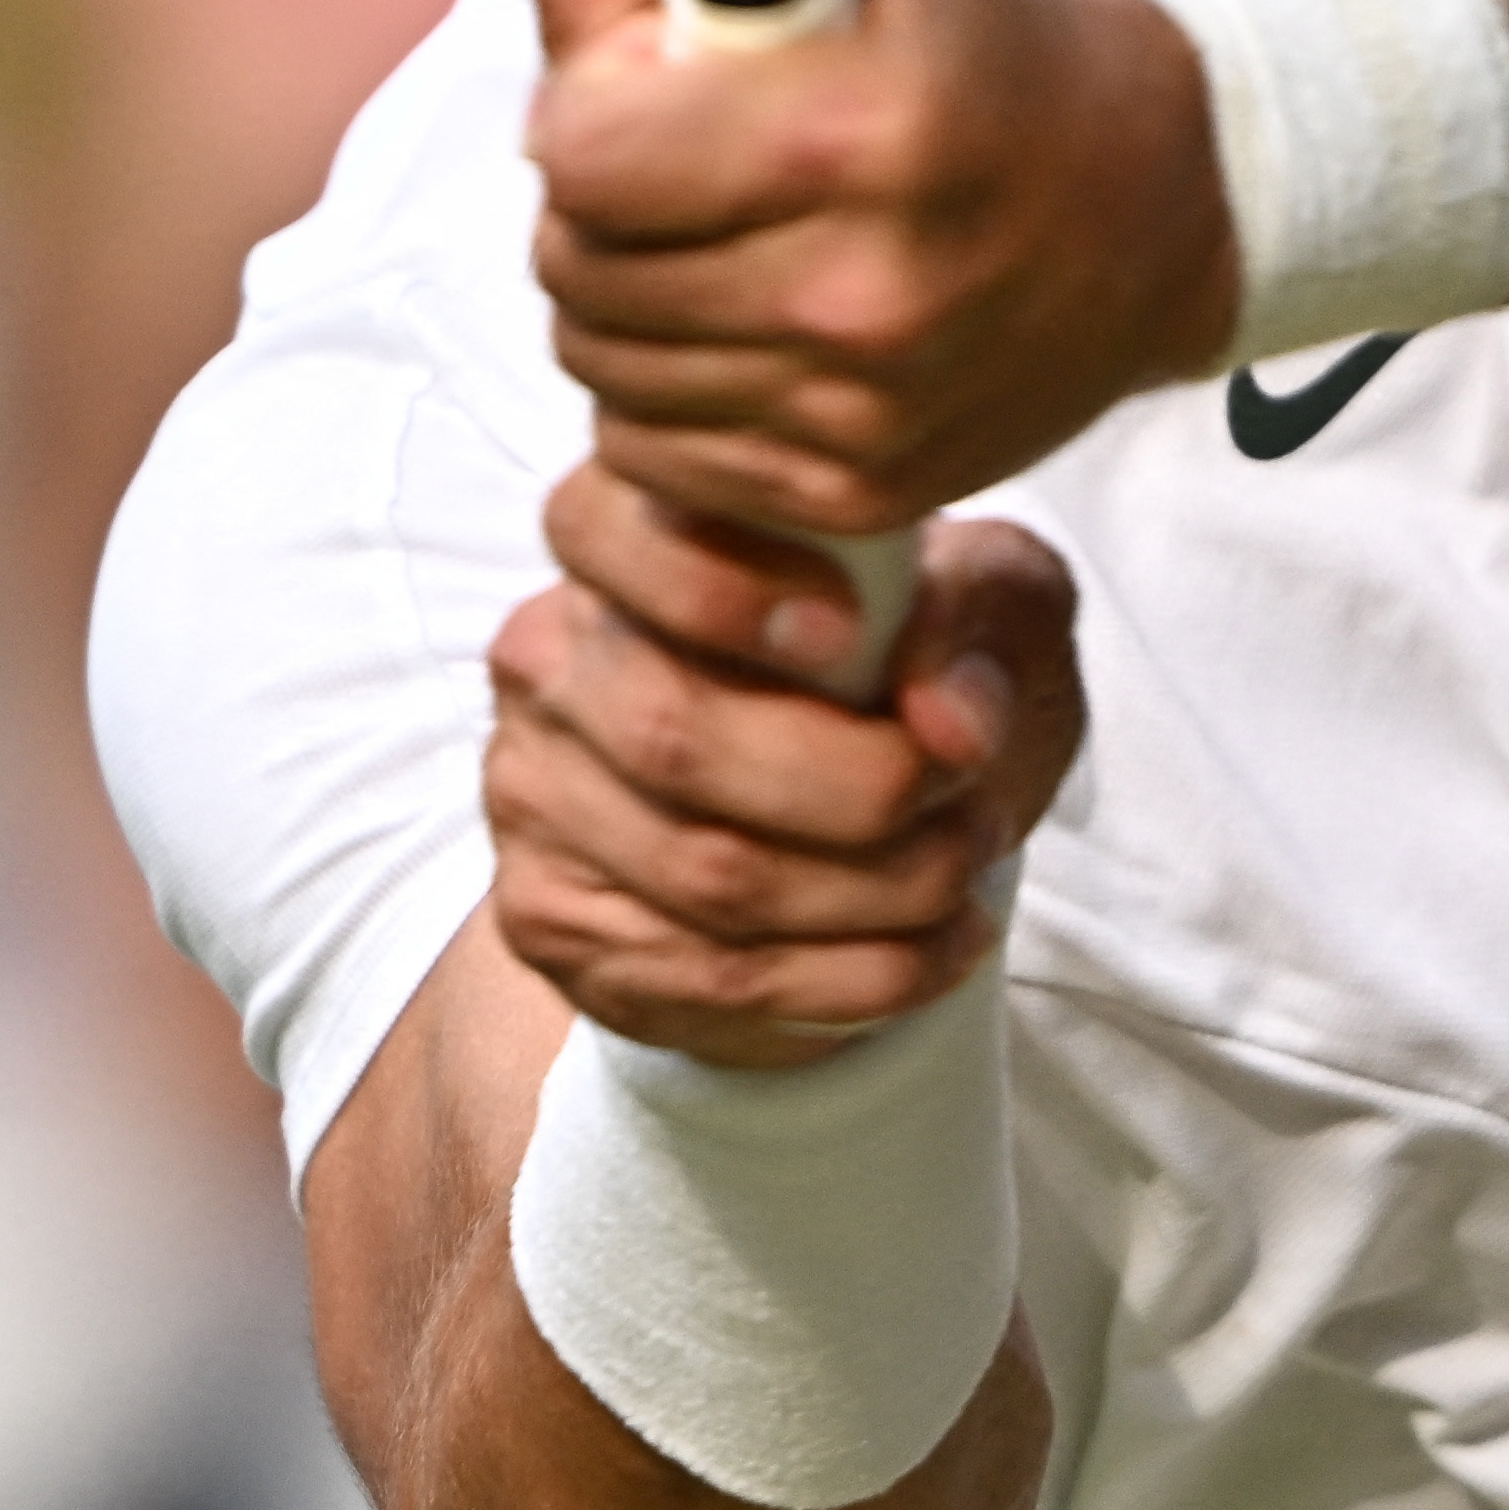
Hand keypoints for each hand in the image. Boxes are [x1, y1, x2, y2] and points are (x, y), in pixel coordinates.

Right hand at [480, 469, 1083, 1069]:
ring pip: (708, 876)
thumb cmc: (906, 667)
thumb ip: (971, 614)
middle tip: (967, 799)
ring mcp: (534, 801)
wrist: (854, 806)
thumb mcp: (974, 597)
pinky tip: (937, 949)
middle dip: (857, 789)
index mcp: (616, 537)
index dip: (721, 591)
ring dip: (878, 893)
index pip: (604, 531)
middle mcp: (546, 662)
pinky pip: (714, 978)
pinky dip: (857, 977)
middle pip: (673, 737)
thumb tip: (948, 716)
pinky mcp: (557, 926)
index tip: (853, 633)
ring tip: (969, 872)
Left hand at [524, 0, 1239, 532]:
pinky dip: (665, 389)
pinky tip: (745, 324)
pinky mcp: (859, 491)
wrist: (1157, 195)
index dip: (588, 111)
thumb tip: (557, 59)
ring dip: (622, 297)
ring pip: (599, 364)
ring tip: (713, 238)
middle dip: (595, 205)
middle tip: (671, 167)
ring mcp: (863, 407)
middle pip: (576, 264)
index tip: (642, 92)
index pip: (582, 156)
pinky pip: (653, 450)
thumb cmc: (970, 30)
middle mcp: (861, 287)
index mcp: (854, 124)